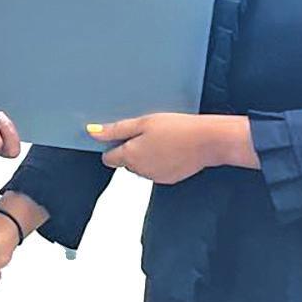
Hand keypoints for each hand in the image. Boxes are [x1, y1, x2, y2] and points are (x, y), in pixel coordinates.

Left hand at [86, 113, 247, 185]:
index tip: (122, 135)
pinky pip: (157, 170)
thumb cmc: (178, 128)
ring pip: (142, 166)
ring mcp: (154, 177)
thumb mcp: (143, 123)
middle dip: (132, 149)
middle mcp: (139, 171)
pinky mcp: (168, 179)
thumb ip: (116, 129)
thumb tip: (92, 132)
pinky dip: (161, 161)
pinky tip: (172, 148)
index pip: (108, 158)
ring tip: (164, 139)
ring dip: (147, 155)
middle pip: (126, 161)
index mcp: (130, 156)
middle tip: (149, 132)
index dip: (113, 145)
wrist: (208, 141)